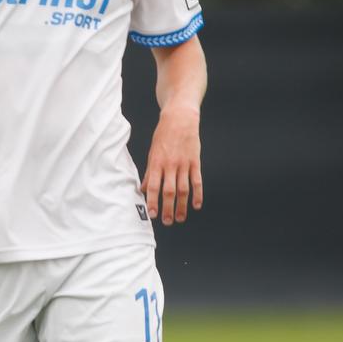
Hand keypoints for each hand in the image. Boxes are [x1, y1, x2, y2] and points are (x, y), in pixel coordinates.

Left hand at [143, 104, 202, 224]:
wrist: (180, 119)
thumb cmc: (163, 136)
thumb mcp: (152, 153)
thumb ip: (150, 172)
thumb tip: (144, 189)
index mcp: (157, 163)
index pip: (154, 187)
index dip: (153, 201)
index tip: (152, 214)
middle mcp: (170, 165)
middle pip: (169, 191)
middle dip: (168, 208)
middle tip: (167, 222)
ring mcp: (184, 164)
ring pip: (183, 189)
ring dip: (182, 206)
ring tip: (181, 218)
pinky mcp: (195, 162)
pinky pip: (197, 181)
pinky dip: (198, 194)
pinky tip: (196, 205)